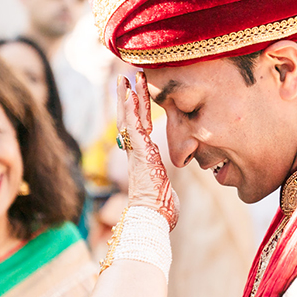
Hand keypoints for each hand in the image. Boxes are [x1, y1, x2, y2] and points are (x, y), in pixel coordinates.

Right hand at [117, 73, 177, 226]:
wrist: (150, 219)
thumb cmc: (159, 212)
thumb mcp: (164, 194)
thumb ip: (165, 189)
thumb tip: (170, 199)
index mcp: (143, 159)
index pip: (139, 129)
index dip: (137, 111)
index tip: (137, 94)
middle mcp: (136, 152)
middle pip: (130, 118)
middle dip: (129, 97)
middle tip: (128, 77)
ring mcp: (136, 151)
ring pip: (129, 118)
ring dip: (127, 96)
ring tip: (126, 77)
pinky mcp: (139, 152)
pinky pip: (133, 126)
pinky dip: (130, 109)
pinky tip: (129, 93)